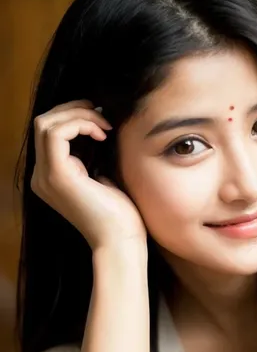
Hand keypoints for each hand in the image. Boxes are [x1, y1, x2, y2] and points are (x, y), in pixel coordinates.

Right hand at [32, 100, 147, 249]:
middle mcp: (42, 177)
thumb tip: (99, 122)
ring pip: (46, 123)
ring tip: (104, 127)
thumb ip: (93, 153)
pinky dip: (80, 125)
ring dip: (78, 115)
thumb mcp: (104, 175)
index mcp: (51, 176)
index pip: (49, 131)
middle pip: (43, 122)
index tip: (103, 121)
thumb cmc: (120, 215)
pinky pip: (56, 133)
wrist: (121, 241)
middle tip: (102, 117)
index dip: (74, 116)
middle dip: (74, 110)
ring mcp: (46, 177)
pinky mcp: (57, 176)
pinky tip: (102, 135)